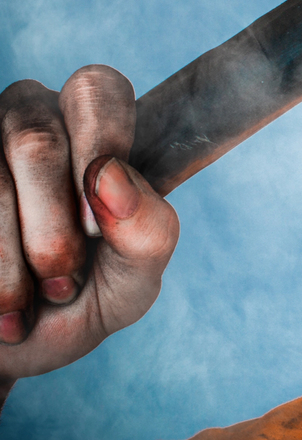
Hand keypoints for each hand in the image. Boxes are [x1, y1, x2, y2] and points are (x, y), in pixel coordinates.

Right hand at [0, 68, 178, 390]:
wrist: (15, 350)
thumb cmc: (85, 297)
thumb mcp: (135, 278)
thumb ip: (149, 231)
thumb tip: (110, 177)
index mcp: (95, 129)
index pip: (97, 89)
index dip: (100, 146)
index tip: (97, 226)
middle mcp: (31, 122)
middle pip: (35, 140)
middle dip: (51, 224)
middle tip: (64, 278)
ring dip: (14, 258)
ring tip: (31, 303)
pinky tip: (0, 304)